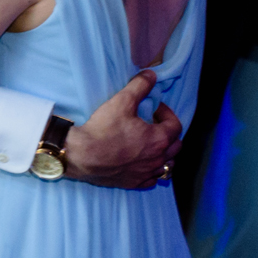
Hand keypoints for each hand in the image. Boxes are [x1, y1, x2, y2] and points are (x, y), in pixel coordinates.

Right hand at [62, 71, 183, 188]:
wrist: (81, 155)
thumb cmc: (102, 130)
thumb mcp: (120, 102)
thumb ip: (139, 86)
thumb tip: (151, 74)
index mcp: (159, 139)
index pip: (176, 125)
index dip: (167, 114)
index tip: (154, 108)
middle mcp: (158, 158)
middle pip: (176, 146)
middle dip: (169, 133)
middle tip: (153, 125)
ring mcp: (147, 173)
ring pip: (167, 165)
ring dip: (164, 154)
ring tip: (151, 145)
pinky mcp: (134, 183)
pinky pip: (153, 179)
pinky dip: (152, 171)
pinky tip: (142, 164)